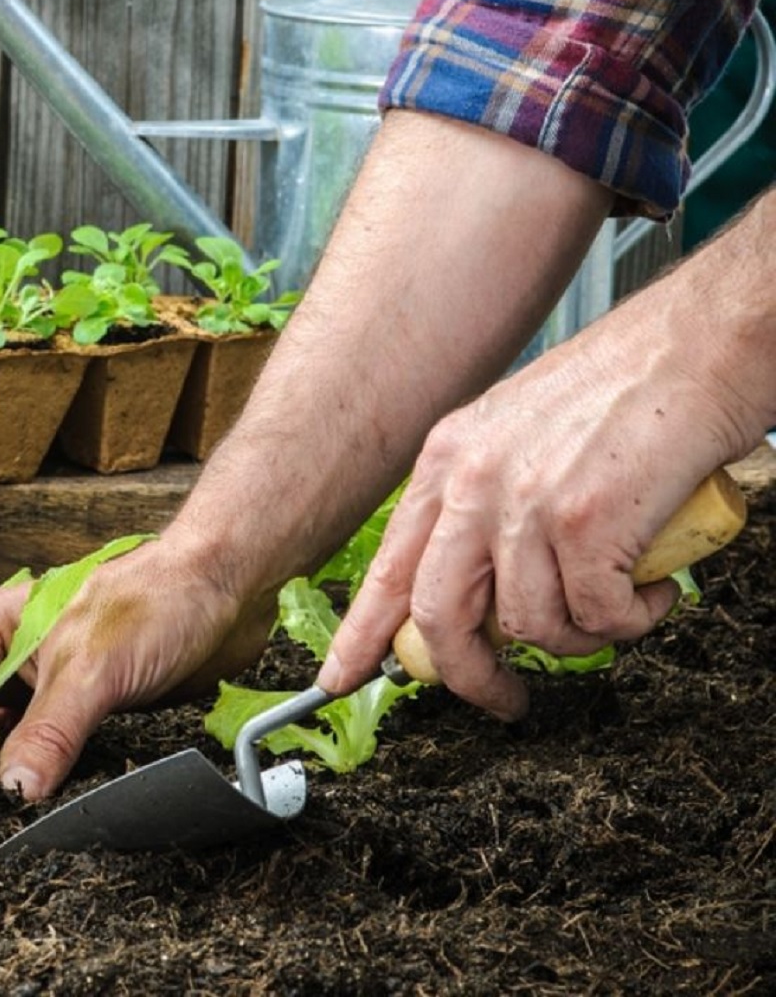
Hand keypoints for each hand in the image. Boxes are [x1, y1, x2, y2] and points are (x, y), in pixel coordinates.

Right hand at [0, 540, 272, 799]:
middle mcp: (8, 661)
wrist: (227, 590)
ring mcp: (44, 690)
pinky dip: (36, 783)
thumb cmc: (154, 600)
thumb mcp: (91, 670)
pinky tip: (33, 811)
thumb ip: (49, 732)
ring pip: (0, 744)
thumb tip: (11, 793)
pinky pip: (44, 757)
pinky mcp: (80, 716)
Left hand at [319, 320, 747, 718]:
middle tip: (503, 699)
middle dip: (468, 675)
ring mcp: (524, 503)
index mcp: (447, 460)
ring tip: (619, 607)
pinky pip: (596, 618)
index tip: (342, 677)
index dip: (363, 633)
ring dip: (581, 640)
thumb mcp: (519, 435)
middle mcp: (472, 482)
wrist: (701, 345)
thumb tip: (483, 589)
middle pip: (437, 616)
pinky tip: (651, 589)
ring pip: (529, 627)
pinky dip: (631, 621)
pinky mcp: (584, 523)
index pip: (388, 566)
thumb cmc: (628, 391)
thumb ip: (487, 504)